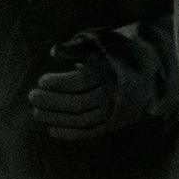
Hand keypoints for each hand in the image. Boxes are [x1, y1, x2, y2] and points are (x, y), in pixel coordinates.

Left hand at [29, 28, 160, 140]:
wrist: (146, 72)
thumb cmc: (113, 54)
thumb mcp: (97, 44)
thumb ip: (75, 48)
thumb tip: (54, 51)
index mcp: (109, 72)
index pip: (81, 80)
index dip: (59, 82)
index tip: (41, 80)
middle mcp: (113, 93)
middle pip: (78, 103)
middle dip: (52, 101)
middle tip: (32, 96)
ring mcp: (114, 111)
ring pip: (82, 120)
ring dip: (56, 118)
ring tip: (37, 113)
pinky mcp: (113, 123)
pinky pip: (90, 132)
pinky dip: (70, 133)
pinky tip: (52, 129)